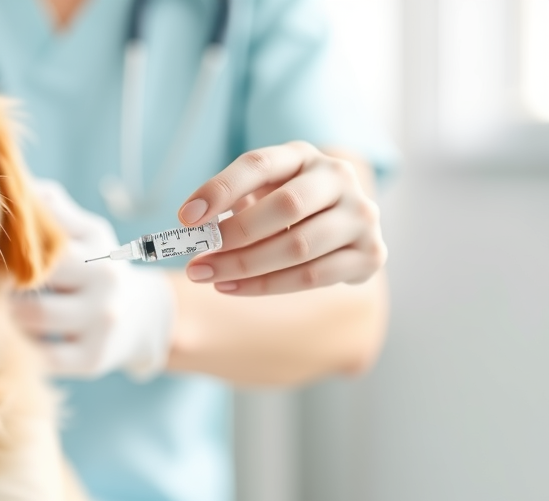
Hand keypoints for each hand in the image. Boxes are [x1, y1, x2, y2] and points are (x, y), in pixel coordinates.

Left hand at [12, 180, 174, 378]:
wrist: (142, 318)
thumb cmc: (98, 268)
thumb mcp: (87, 233)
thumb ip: (52, 208)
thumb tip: (17, 185)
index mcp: (99, 248)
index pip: (43, 245)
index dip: (10, 251)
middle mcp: (105, 284)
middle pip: (34, 281)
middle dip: (6, 285)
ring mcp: (101, 324)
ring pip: (31, 319)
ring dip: (8, 314)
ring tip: (2, 308)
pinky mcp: (92, 360)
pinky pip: (40, 354)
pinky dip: (22, 346)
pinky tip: (19, 337)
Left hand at [177, 141, 386, 294]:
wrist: (344, 227)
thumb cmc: (286, 208)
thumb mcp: (260, 192)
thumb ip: (231, 204)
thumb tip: (192, 229)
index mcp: (302, 155)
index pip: (259, 164)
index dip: (220, 189)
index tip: (186, 218)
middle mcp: (338, 178)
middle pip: (286, 206)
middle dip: (235, 235)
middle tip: (196, 258)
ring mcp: (361, 215)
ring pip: (298, 246)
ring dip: (245, 266)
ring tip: (207, 276)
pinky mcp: (371, 253)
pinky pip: (312, 276)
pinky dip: (266, 286)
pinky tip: (232, 288)